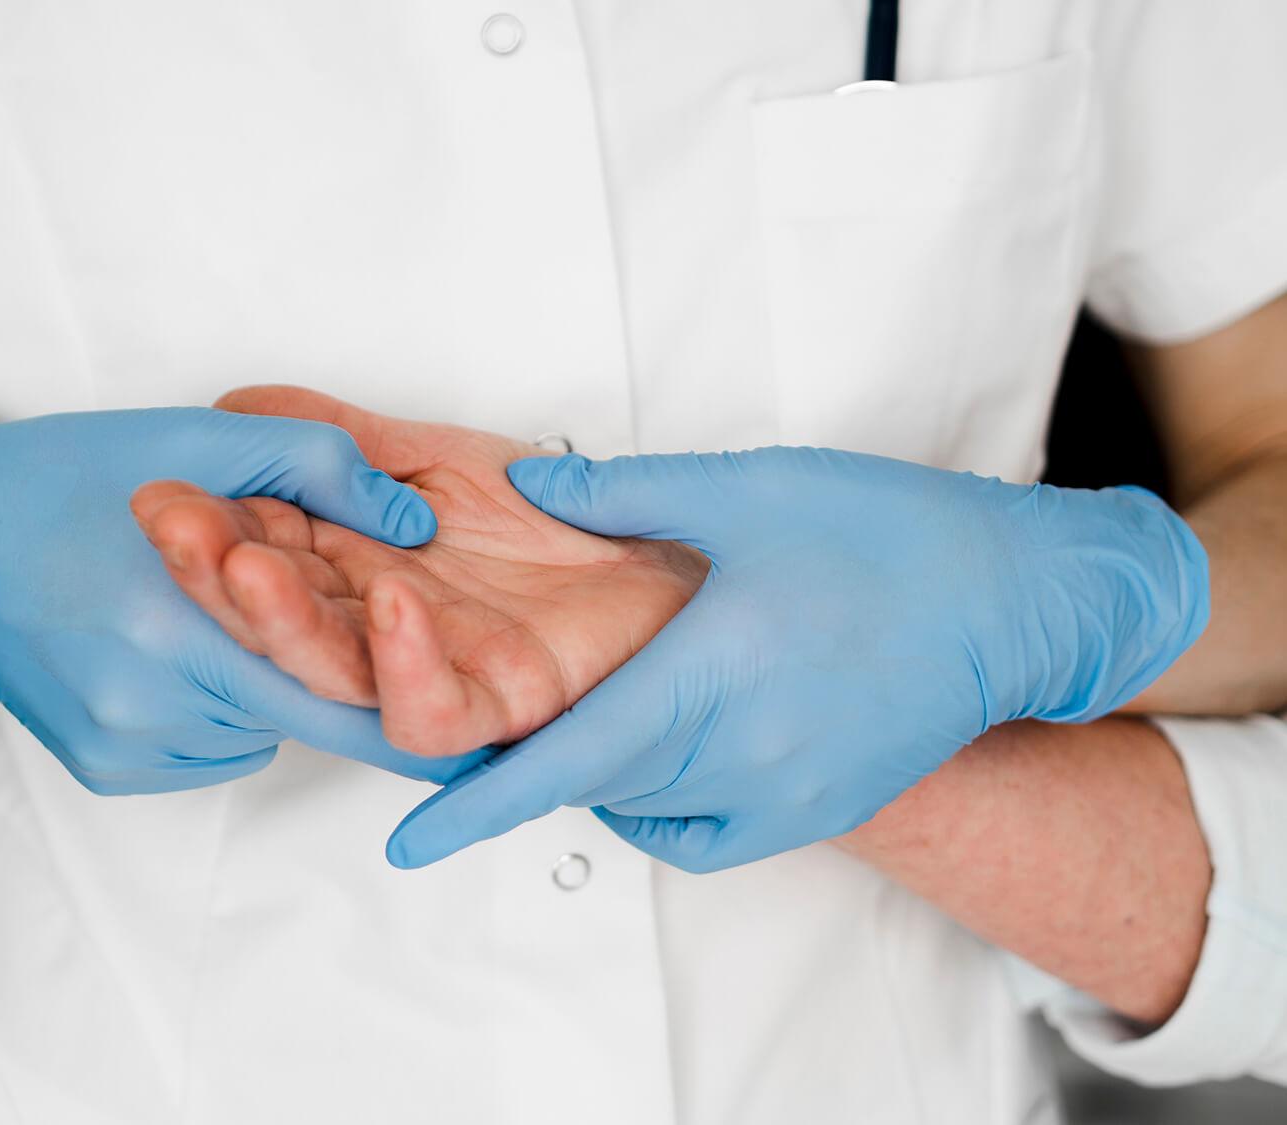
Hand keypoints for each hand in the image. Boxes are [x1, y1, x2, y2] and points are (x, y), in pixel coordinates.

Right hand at [0, 408, 478, 792]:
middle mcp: (155, 709)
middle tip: (395, 639)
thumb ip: (320, 466)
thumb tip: (412, 526)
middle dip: (343, 669)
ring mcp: (128, 748)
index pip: (338, 692)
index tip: (472, 706)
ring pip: (257, 726)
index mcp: (183, 630)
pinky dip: (223, 702)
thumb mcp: (202, 439)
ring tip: (225, 605)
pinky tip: (184, 644)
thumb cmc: (62, 481)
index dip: (412, 693)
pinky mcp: (108, 768)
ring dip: (271, 676)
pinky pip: (211, 747)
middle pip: (302, 711)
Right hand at [132, 386, 709, 754]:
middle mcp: (375, 638)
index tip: (161, 494)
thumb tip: (233, 406)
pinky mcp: (497, 711)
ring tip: (252, 565)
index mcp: (347, 581)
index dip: (209, 536)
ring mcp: (432, 678)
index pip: (259, 565)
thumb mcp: (426, 455)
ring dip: (289, 628)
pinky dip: (406, 664)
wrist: (657, 553)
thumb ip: (334, 437)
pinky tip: (392, 601)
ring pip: (337, 679)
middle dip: (219, 581)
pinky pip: (435, 713)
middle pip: (279, 627)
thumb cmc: (544, 519)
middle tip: (177, 527)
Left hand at [386, 447, 1209, 871]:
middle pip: (594, 783)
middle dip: (535, 759)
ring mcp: (783, 798)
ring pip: (645, 808)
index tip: (405, 844)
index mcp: (707, 678)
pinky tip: (666, 744)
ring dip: (600, 769)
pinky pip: (703, 834)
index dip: (476, 806)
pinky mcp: (818, 814)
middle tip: (500, 713)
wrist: (1017, 603)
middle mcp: (740, 758)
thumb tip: (529, 487)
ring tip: (597, 704)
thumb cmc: (889, 537)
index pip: (563, 762)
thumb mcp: (747, 491)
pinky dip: (661, 803)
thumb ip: (624, 492)